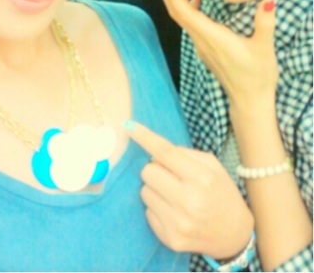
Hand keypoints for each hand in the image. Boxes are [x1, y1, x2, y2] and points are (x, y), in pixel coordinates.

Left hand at [126, 121, 253, 258]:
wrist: (234, 234)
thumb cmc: (221, 193)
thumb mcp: (212, 166)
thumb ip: (184, 154)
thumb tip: (153, 151)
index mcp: (201, 178)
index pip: (164, 153)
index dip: (144, 138)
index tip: (129, 126)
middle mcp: (189, 201)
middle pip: (148, 172)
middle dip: (155, 169)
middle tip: (169, 175)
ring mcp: (178, 222)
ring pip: (144, 192)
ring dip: (155, 189)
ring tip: (174, 195)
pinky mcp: (170, 238)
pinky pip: (147, 212)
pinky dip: (157, 208)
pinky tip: (174, 212)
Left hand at [151, 0, 278, 113]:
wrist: (249, 101)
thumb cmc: (257, 75)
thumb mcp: (264, 48)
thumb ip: (265, 23)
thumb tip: (268, 0)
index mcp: (212, 36)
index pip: (183, 11)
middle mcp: (201, 40)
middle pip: (177, 12)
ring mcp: (201, 45)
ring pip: (183, 18)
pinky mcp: (205, 48)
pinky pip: (191, 24)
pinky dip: (189, 8)